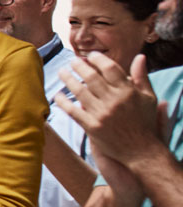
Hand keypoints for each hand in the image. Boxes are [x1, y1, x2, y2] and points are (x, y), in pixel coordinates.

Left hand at [61, 54, 171, 170]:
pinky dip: (63, 102)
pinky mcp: (92, 127)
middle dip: (79, 66)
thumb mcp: (149, 98)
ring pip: (79, 92)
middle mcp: (114, 101)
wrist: (141, 151)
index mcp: (128, 92)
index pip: (110, 68)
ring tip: (62, 72)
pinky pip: (72, 111)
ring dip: (68, 80)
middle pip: (91, 77)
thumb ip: (141, 77)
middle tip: (72, 61)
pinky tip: (57, 95)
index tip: (91, 55)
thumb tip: (139, 56)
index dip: (98, 59)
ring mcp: (101, 114)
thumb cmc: (145, 122)